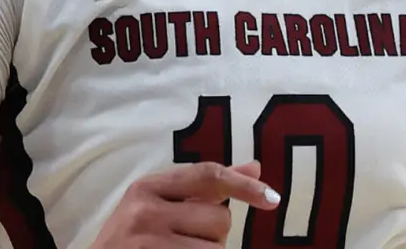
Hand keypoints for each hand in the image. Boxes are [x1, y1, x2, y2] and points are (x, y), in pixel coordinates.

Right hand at [92, 161, 279, 247]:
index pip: (206, 176)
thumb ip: (204, 187)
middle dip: (214, 232)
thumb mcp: (158, 205)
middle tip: (184, 237)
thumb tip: (255, 166)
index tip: (272, 197)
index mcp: (146, 187)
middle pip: (219, 217)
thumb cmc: (132, 238)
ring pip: (217, 247)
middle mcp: (147, 210)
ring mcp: (152, 241)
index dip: (244, 185)